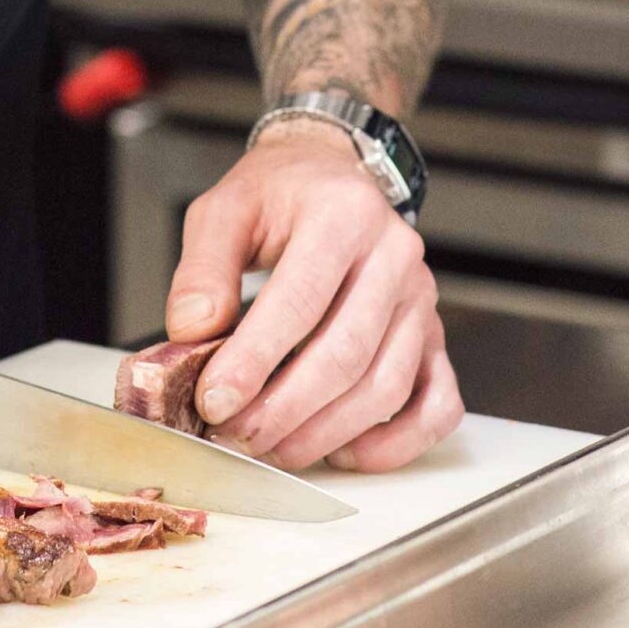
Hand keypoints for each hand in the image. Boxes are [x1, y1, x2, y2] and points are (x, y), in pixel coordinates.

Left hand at [163, 120, 462, 472]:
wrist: (331, 175)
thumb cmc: (278, 194)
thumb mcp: (225, 209)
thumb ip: (203, 269)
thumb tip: (191, 332)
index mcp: (342, 214)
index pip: (299, 301)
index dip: (255, 359)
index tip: (215, 400)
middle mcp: (394, 256)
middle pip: (346, 354)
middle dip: (285, 408)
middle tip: (237, 435)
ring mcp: (421, 300)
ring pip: (385, 386)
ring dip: (326, 431)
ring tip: (273, 448)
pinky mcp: (435, 336)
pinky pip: (437, 406)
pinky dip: (395, 443)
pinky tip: (343, 452)